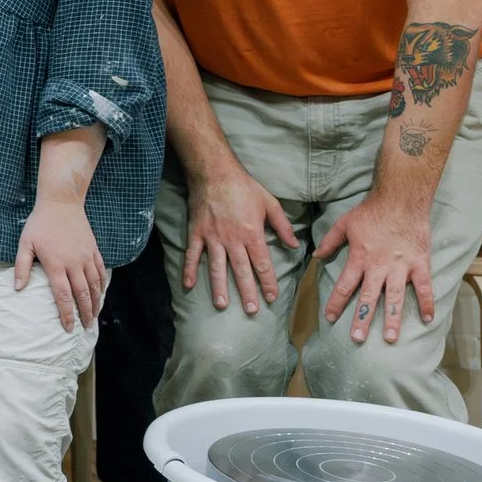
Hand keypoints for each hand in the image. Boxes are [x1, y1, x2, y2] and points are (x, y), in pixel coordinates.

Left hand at [15, 198, 106, 330]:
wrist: (61, 203)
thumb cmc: (39, 224)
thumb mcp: (25, 243)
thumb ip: (21, 267)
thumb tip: (18, 289)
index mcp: (56, 264)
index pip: (64, 296)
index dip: (67, 314)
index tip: (68, 328)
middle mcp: (74, 263)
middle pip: (83, 295)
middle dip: (85, 314)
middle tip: (86, 328)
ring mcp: (86, 257)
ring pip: (95, 285)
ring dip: (96, 302)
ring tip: (94, 316)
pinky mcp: (94, 250)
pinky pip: (101, 272)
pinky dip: (103, 285)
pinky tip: (101, 294)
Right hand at [181, 164, 296, 314]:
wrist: (214, 172)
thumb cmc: (244, 187)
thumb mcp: (270, 203)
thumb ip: (282, 225)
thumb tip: (294, 245)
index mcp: (252, 233)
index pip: (262, 263)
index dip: (268, 282)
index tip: (272, 297)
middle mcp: (232, 239)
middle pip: (241, 270)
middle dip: (247, 291)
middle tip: (251, 310)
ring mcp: (212, 237)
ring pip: (217, 267)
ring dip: (219, 287)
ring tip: (222, 304)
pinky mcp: (196, 232)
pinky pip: (192, 254)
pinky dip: (189, 269)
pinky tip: (188, 285)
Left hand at [317, 194, 435, 343]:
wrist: (401, 200)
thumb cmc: (371, 211)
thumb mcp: (344, 223)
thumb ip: (330, 242)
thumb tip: (316, 257)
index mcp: (359, 257)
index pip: (344, 285)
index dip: (336, 302)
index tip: (330, 318)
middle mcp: (379, 266)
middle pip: (368, 297)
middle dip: (362, 319)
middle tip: (357, 338)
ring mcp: (401, 266)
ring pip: (395, 297)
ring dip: (393, 318)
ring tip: (390, 338)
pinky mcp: (420, 263)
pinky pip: (424, 287)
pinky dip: (427, 303)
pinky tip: (427, 320)